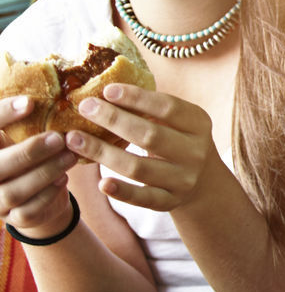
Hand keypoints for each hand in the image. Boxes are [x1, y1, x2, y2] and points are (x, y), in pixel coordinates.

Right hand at [0, 97, 78, 235]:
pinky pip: (28, 211)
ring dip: (45, 172)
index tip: (30, 102)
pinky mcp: (13, 219)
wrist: (34, 196)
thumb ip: (25, 119)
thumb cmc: (27, 154)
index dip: (1, 115)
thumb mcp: (21, 134)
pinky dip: (49, 194)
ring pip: (14, 191)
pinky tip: (63, 178)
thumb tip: (45, 87)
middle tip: (59, 137)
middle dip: (29, 150)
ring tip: (69, 155)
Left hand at [66, 83, 223, 211]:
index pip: (167, 107)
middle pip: (149, 135)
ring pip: (139, 167)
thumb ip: (152, 109)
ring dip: (103, 152)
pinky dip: (122, 191)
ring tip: (74, 139)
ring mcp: (184, 179)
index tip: (107, 90)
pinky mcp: (171, 201)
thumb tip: (106, 91)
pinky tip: (101, 183)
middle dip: (113, 119)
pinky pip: (143, 198)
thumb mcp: (178, 122)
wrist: (204, 181)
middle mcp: (195, 151)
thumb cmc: (179, 141)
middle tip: (84, 107)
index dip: (137, 98)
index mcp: (198, 124)